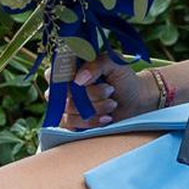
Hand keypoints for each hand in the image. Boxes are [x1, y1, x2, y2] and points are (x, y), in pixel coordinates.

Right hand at [42, 54, 157, 129]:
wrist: (135, 101)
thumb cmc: (123, 78)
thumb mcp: (114, 63)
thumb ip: (96, 64)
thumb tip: (78, 79)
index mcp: (72, 68)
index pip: (53, 71)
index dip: (66, 76)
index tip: (85, 79)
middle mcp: (66, 87)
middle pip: (63, 92)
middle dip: (90, 93)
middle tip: (110, 90)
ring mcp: (67, 106)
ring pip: (69, 109)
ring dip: (94, 108)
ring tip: (112, 104)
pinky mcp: (72, 123)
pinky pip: (70, 125)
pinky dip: (91, 122)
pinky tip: (107, 118)